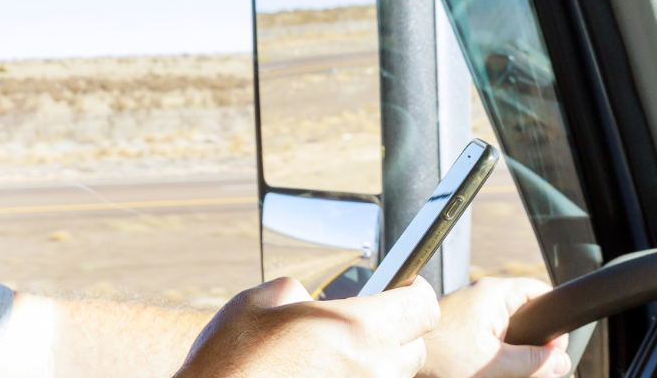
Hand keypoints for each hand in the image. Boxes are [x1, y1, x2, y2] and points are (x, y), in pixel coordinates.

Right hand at [173, 276, 440, 377]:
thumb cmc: (232, 359)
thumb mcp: (262, 300)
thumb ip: (303, 292)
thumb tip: (314, 302)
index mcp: (359, 329)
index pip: (424, 305)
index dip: (414, 290)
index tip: (404, 287)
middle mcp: (374, 369)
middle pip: (415, 348)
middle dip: (394, 332)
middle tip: (359, 326)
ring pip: (390, 376)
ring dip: (372, 363)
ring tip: (331, 358)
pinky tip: (318, 375)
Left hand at [417, 278, 571, 377]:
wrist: (402, 354)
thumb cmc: (439, 354)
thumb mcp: (495, 364)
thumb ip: (532, 363)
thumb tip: (559, 363)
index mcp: (494, 293)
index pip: (540, 292)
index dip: (553, 321)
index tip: (554, 349)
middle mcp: (482, 293)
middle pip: (526, 310)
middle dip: (534, 338)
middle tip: (536, 364)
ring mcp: (470, 306)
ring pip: (508, 322)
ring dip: (515, 345)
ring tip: (512, 366)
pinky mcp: (460, 321)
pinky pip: (490, 329)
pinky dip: (497, 346)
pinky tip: (494, 364)